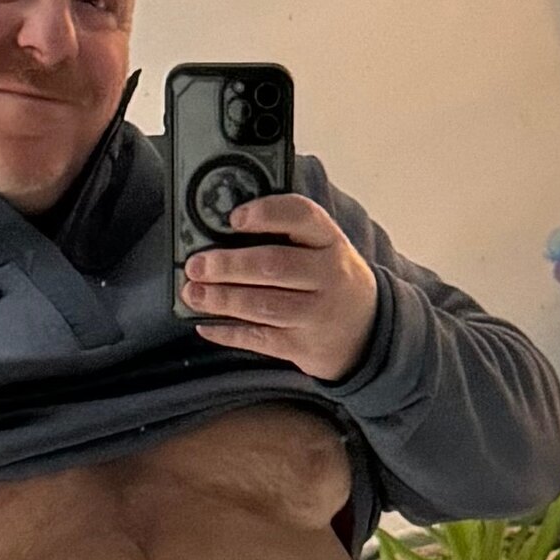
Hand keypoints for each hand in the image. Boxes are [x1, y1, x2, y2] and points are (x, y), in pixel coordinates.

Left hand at [178, 186, 381, 384]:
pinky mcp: (304, 346)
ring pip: (264, 305)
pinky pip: (260, 339)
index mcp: (330, 241)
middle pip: (274, 265)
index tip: (234, 217)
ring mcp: (318, 314)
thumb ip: (286, 235)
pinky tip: (205, 324)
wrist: (366, 331)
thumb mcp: (323, 249)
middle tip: (196, 265)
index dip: (266, 213)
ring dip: (222, 299)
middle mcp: (329, 275)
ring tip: (193, 293)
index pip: (302, 216)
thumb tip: (222, 228)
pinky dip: (228, 332)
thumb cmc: (330, 280)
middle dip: (228, 265)